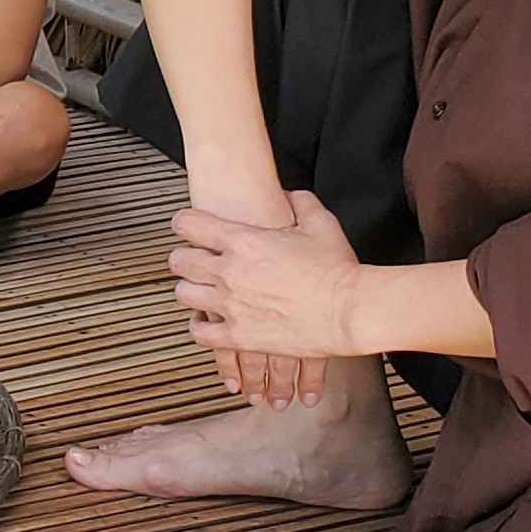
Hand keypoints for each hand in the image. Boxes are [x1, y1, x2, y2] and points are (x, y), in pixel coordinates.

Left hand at [173, 189, 368, 371]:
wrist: (350, 311)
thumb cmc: (338, 271)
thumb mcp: (321, 223)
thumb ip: (300, 203)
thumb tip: (288, 195)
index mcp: (243, 241)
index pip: (189, 225)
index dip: (185, 224)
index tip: (187, 227)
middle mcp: (230, 272)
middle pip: (180, 261)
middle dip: (183, 257)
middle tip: (191, 259)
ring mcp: (231, 306)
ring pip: (184, 295)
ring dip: (190, 290)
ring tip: (199, 290)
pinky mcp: (239, 336)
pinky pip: (201, 333)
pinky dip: (200, 326)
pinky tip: (206, 322)